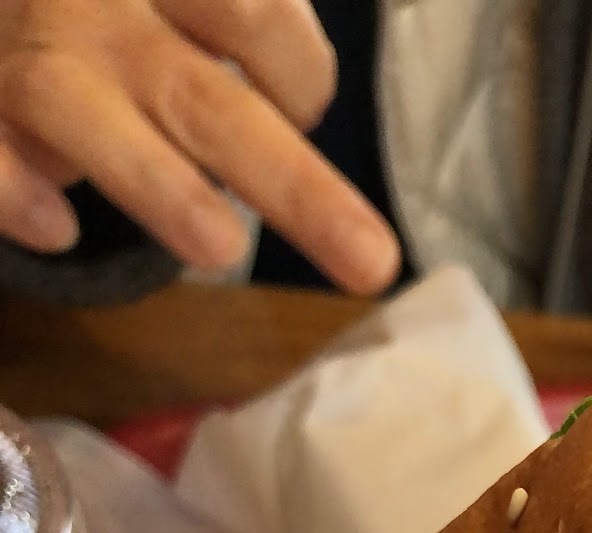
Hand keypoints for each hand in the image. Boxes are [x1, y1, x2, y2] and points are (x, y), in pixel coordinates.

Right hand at [0, 0, 399, 291]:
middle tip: (369, 261)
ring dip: (156, 180)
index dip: (302, 79)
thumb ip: (241, 35)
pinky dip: (11, 185)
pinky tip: (57, 228)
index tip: (299, 113)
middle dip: (293, 184)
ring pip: (81, 106)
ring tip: (220, 248)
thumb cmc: (101, 21)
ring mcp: (21, 47)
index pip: (259, 14)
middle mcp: (93, 2)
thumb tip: (301, 127)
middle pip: (202, 94)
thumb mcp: (175, 10)